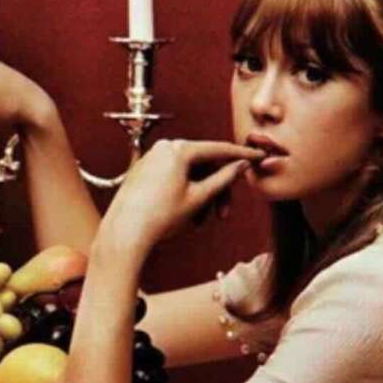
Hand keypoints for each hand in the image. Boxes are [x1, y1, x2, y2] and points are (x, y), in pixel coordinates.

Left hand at [99, 139, 264, 256]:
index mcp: (178, 149)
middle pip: (203, 164)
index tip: (257, 156)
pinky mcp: (143, 171)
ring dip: (200, 196)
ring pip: (189, 173)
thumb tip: (241, 164)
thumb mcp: (199, 198)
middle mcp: (163, 148)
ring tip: (198, 222)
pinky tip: (185, 216)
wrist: (125, 234)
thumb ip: (223, 178)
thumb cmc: (159, 217)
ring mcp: (151, 158)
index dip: (241, 155)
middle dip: (216, 190)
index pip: (218, 149)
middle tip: (223, 214)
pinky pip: (173, 177)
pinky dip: (185, 193)